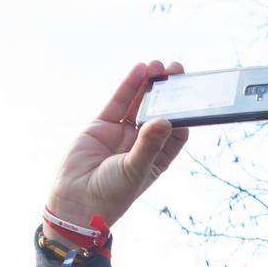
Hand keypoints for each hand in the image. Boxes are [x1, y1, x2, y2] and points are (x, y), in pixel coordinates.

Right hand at [44, 61, 188, 232]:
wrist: (76, 201)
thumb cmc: (111, 194)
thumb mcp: (135, 170)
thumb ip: (149, 145)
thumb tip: (165, 120)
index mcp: (157, 160)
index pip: (176, 132)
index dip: (183, 114)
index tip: (192, 95)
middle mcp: (141, 144)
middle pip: (159, 112)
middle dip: (168, 93)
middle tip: (177, 70)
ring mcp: (122, 133)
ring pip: (138, 103)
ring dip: (149, 84)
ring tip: (159, 65)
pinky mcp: (102, 125)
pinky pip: (119, 102)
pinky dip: (129, 85)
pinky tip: (140, 70)